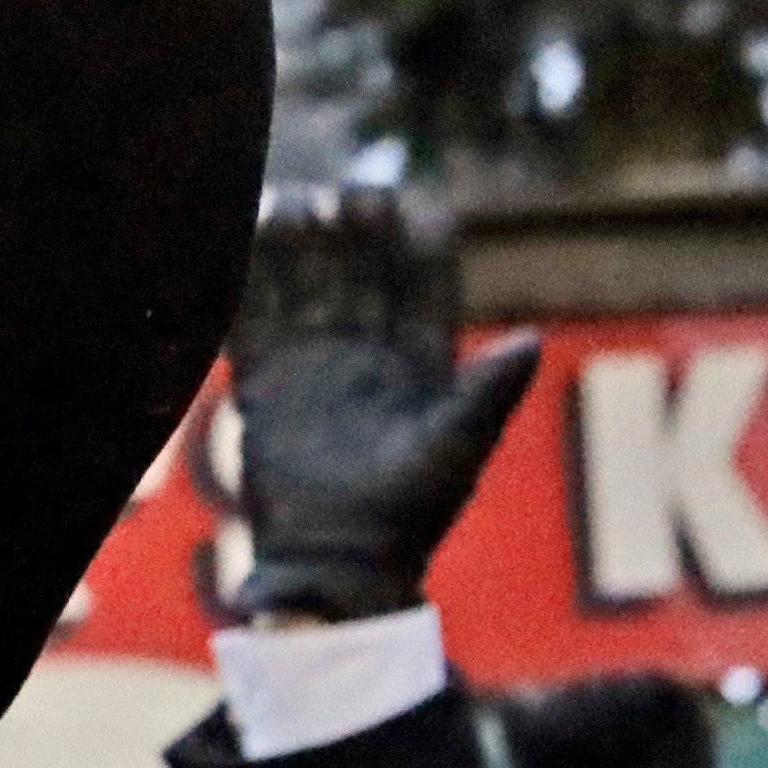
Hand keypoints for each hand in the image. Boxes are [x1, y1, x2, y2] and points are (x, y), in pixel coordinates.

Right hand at [224, 205, 543, 620]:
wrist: (335, 567)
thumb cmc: (407, 517)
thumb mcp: (453, 452)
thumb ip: (486, 396)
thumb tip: (530, 341)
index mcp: (417, 360)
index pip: (420, 284)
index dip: (415, 243)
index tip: (407, 205)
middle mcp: (365, 352)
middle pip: (357, 272)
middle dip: (348, 232)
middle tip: (338, 199)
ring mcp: (312, 365)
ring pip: (304, 286)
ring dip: (295, 248)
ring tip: (286, 207)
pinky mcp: (263, 384)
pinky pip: (252, 322)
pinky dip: (244, 285)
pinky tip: (237, 245)